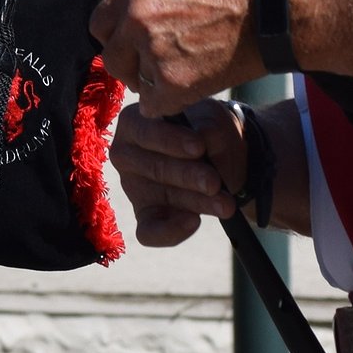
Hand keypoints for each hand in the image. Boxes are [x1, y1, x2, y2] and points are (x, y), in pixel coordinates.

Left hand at [88, 0, 259, 114]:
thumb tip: (127, 24)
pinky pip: (154, 106)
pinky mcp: (170, 84)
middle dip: (130, 65)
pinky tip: (194, 86)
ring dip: (153, 84)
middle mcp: (136, 19)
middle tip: (155, 67)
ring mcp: (151, 52)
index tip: (129, 45)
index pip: (100, 22)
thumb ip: (147, 4)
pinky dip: (171, 103)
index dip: (116, 37)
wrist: (270, 17)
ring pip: (135, 83)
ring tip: (186, 71)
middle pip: (111, 57)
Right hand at [108, 101, 248, 246]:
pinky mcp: (145, 215)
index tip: (199, 147)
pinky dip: (171, 231)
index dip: (171, 141)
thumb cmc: (207, 130)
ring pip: (161, 198)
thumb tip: (203, 140)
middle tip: (214, 183)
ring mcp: (134, 187)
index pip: (145, 132)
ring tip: (226, 204)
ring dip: (197, 202)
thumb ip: (207, 129)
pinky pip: (149, 232)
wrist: (221, 155)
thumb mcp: (212, 120)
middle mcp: (126, 155)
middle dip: (188, 177)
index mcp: (134, 122)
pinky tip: (194, 222)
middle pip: (154, 168)